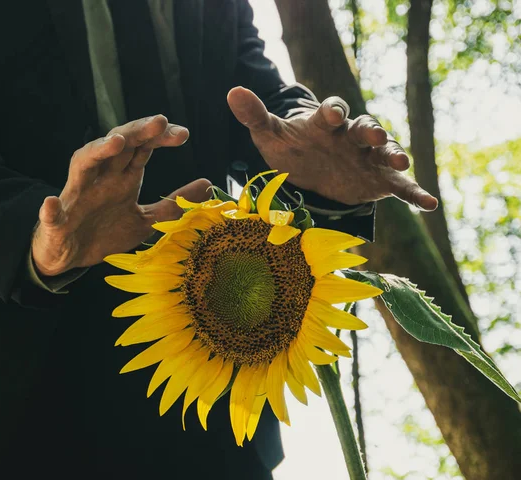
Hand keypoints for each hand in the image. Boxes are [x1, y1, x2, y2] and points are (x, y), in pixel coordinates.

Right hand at [32, 115, 210, 276]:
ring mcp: (77, 196)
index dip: (160, 137)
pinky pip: (50, 213)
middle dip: (137, 131)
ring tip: (117, 143)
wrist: (70, 255)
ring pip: (84, 165)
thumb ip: (173, 204)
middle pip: (117, 146)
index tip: (183, 134)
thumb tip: (208, 184)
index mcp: (122, 178)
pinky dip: (49, 209)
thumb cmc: (105, 231)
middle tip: (160, 122)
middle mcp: (100, 179)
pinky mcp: (55, 221)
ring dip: (98, 152)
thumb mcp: (146, 220)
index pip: (142, 148)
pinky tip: (52, 204)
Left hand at [227, 87, 437, 210]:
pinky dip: (415, 194)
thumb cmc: (291, 150)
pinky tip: (430, 204)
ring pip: (386, 152)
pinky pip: (399, 186)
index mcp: (326, 124)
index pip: (333, 111)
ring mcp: (368, 159)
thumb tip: (232, 91)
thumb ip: (255, 116)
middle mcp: (352, 138)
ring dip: (395, 154)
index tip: (332, 115)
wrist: (308, 170)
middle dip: (371, 130)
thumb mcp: (271, 136)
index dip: (333, 112)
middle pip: (366, 128)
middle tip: (374, 135)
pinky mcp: (379, 181)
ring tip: (401, 162)